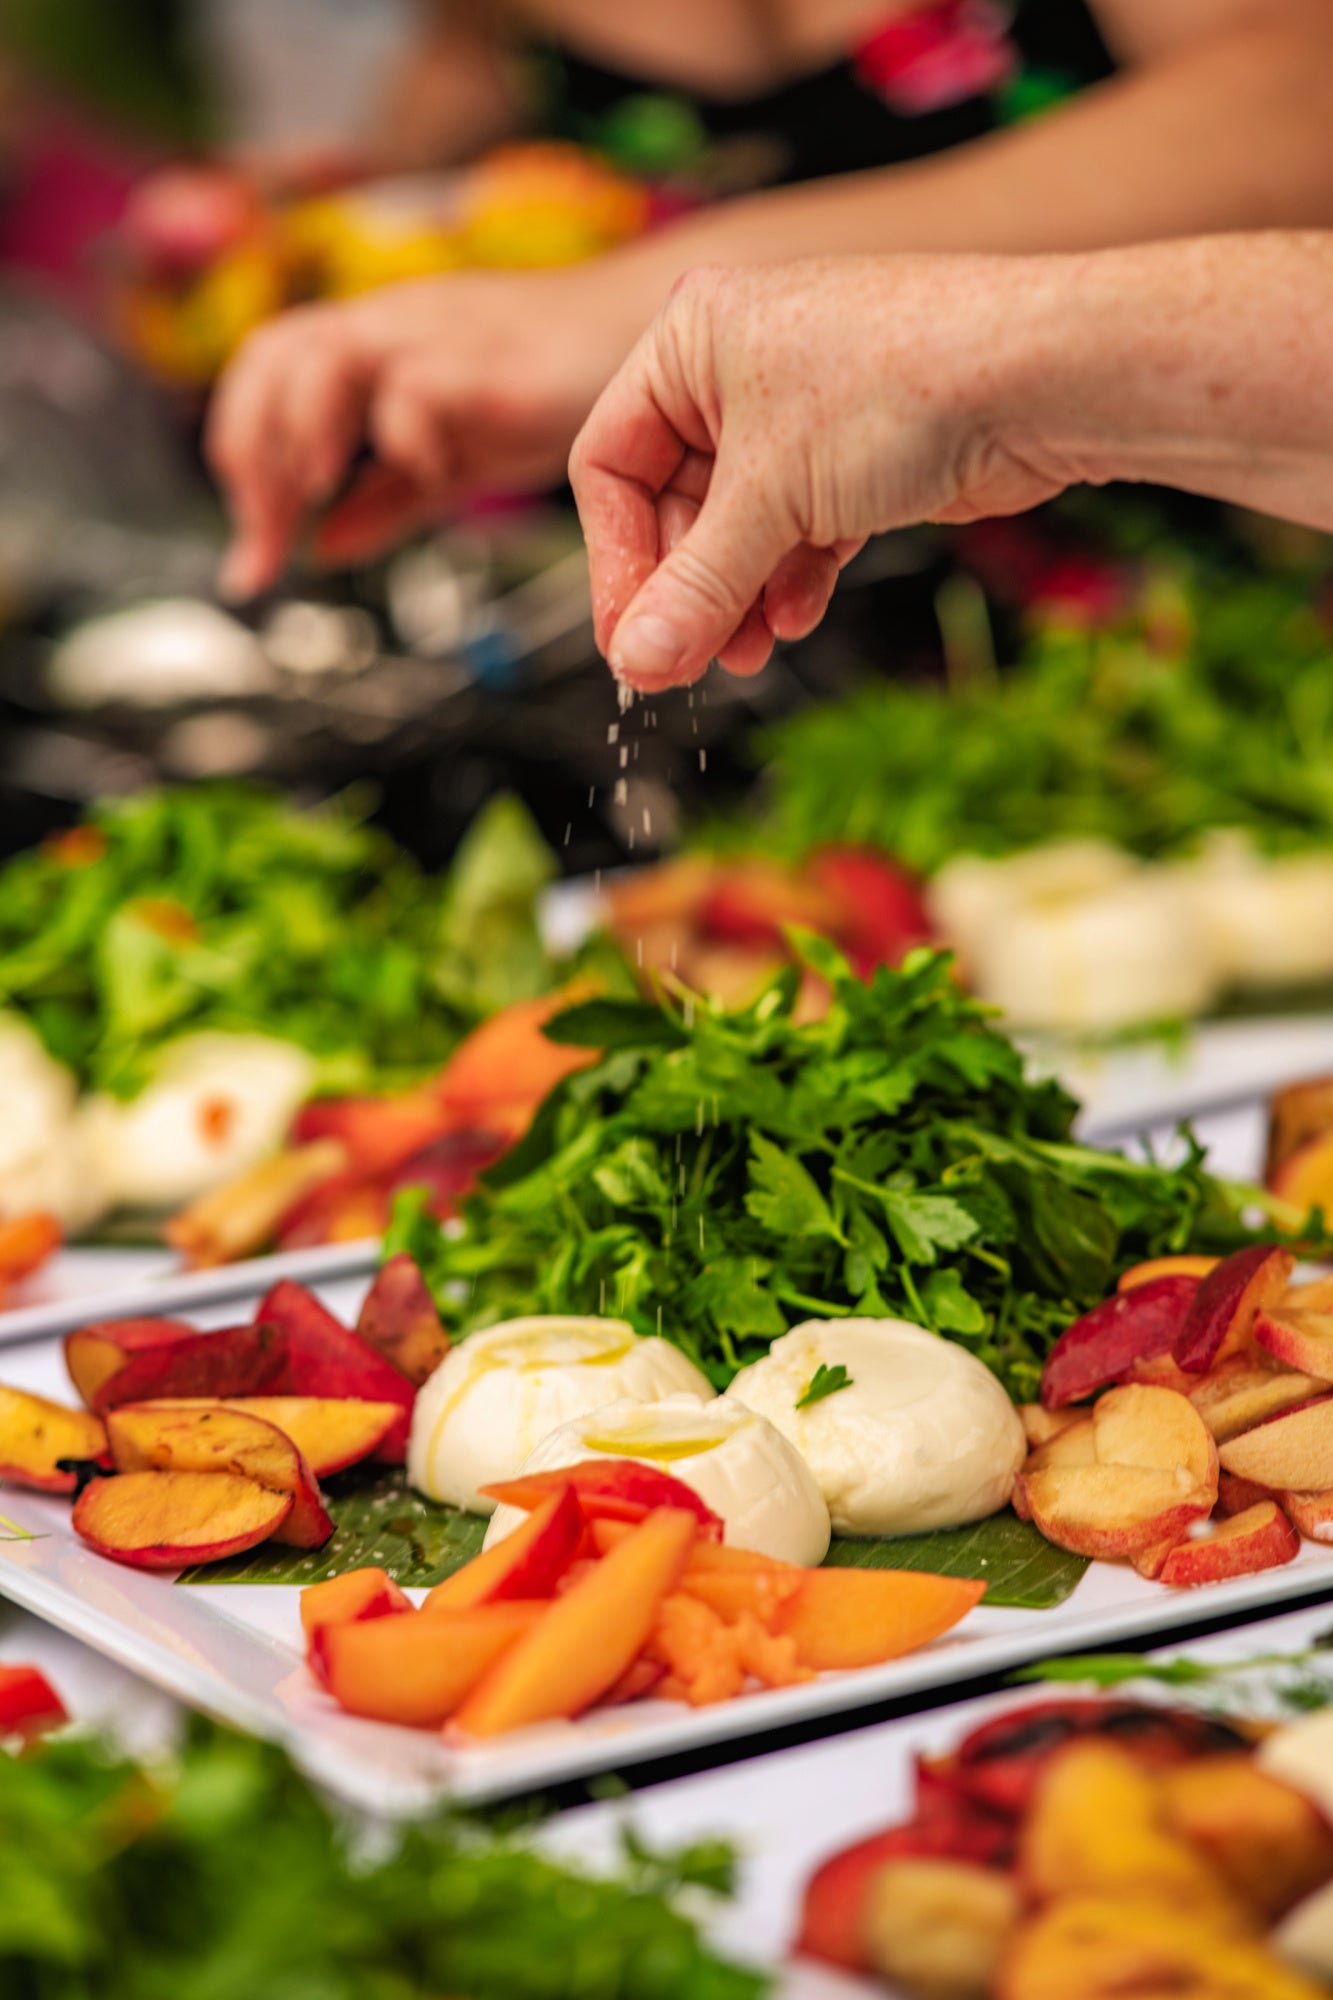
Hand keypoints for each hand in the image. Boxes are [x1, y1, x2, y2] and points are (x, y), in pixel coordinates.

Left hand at [207, 263, 640, 597]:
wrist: (644, 338)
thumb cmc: (553, 388)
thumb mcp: (453, 457)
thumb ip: (386, 499)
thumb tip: (321, 545)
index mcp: (375, 345)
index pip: (268, 376)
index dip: (243, 459)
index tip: (253, 552)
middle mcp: (393, 326)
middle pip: (275, 355)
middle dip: (251, 450)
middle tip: (265, 536)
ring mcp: (439, 334)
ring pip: (325, 355)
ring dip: (302, 432)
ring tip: (312, 495)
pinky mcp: (490, 361)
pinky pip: (417, 385)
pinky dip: (402, 437)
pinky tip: (423, 476)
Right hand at [569, 256, 1067, 690]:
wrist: (1043, 377)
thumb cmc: (904, 389)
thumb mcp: (775, 498)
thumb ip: (698, 587)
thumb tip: (637, 664)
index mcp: (690, 340)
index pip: (610, 465)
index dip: (617, 562)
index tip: (629, 643)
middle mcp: (737, 367)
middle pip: (675, 506)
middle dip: (689, 592)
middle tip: (688, 665)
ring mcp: (799, 413)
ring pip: (739, 529)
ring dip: (739, 599)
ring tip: (748, 656)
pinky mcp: (854, 458)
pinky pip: (796, 532)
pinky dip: (792, 580)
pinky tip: (797, 619)